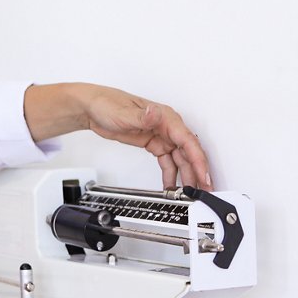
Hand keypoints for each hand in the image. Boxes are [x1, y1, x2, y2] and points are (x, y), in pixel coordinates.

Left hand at [79, 86, 213, 190]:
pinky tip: (171, 187)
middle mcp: (167, 126)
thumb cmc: (108, 104)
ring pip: (180, 159)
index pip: (188, 141)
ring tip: (190, 193)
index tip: (203, 175)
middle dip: (197, 172)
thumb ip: (142, 117)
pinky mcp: (153, 143)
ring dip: (186, 176)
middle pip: (188, 152)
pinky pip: (167, 162)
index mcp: (165, 117)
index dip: (198, 160)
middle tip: (204, 190)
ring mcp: (161, 135)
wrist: (93, 108)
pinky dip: (170, 175)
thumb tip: (155, 114)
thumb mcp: (124, 113)